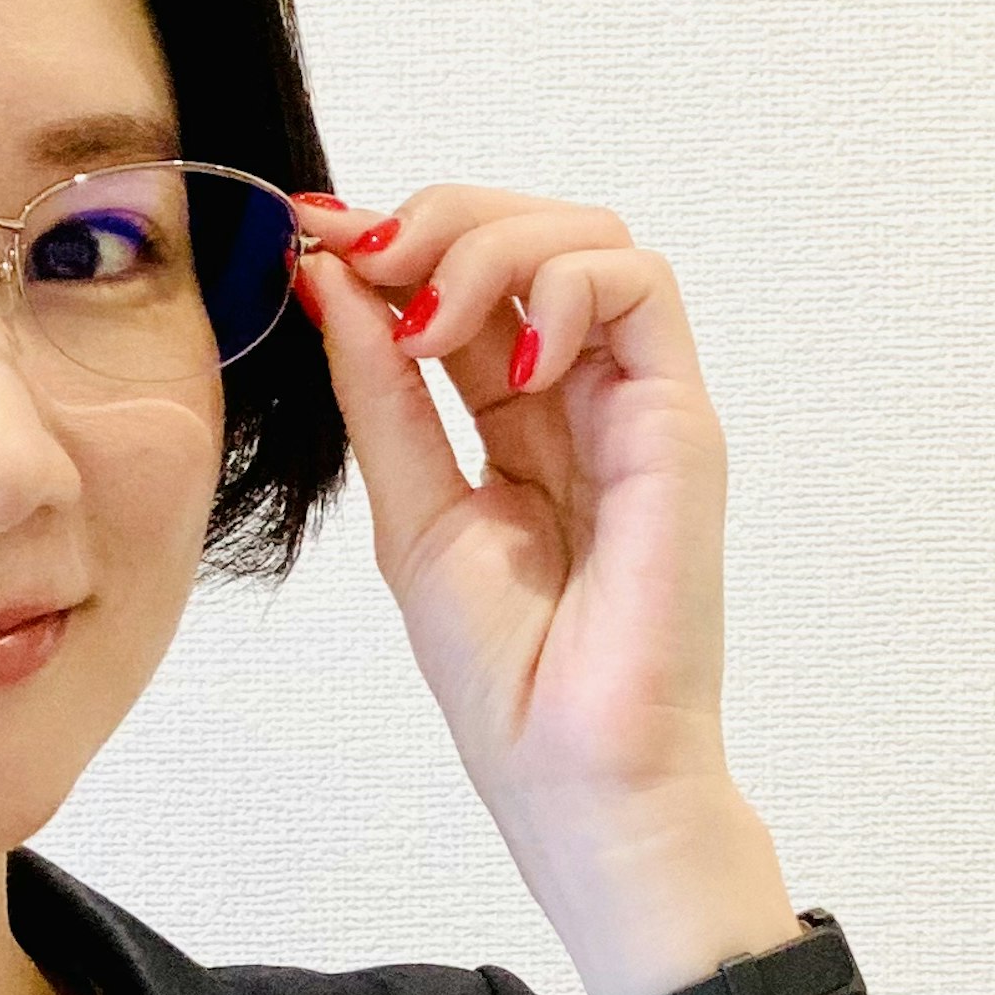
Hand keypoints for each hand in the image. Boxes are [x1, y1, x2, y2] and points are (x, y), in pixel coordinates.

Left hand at [288, 183, 741, 922]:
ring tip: (432, 324)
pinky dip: (565, 287)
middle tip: (369, 261)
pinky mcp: (680, 421)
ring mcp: (637, 405)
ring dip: (493, 245)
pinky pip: (641, 287)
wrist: (578, 774)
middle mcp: (584, 399)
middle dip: (440, 221)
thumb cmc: (511, 680)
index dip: (394, 240)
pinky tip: (511, 366)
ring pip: (591, 238)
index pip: (469, 282)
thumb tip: (330, 277)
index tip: (313, 236)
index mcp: (519, 424)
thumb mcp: (410, 509)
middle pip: (532, 234)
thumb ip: (380, 391)